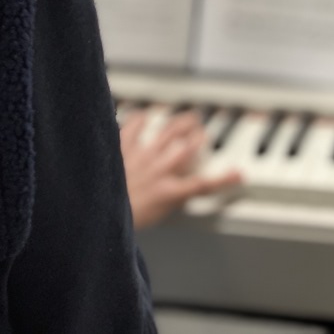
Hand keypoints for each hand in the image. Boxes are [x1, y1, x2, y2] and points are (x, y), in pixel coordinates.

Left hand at [120, 111, 241, 229]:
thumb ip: (170, 201)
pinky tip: (144, 115)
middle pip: (188, 148)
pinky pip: (134, 127)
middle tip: (204, 132)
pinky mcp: (123, 148)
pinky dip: (140, 119)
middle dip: (200, 137)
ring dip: (181, 123)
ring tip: (189, 117)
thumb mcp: (156, 217)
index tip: (237, 174)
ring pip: (168, 132)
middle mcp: (159, 170)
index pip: (203, 184)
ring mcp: (141, 157)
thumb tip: (179, 194)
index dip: (224, 179)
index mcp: (169, 192)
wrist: (96, 212)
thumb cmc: (122, 218)